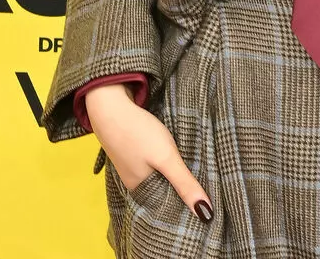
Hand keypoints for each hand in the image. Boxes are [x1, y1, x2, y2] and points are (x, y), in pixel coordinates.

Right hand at [85, 83, 213, 219]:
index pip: (169, 207)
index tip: (209, 205)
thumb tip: (206, 214)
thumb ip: (184, 183)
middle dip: (183, 190)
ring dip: (174, 175)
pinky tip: (176, 158)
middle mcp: (136, 183)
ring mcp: (133, 167)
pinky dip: (165, 163)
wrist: (110, 105)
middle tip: (209, 188)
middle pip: (165, 192)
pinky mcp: (134, 153)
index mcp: (141, 191)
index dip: (188, 206)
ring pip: (160, 178)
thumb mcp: (166, 158)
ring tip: (199, 175)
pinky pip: (154, 165)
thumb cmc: (138, 133)